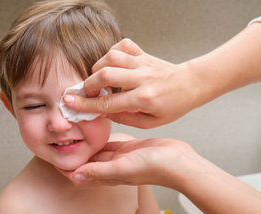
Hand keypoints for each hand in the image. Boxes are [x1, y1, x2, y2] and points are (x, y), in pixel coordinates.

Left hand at [58, 138, 201, 187]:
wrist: (179, 162)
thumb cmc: (155, 167)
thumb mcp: (124, 168)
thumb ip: (100, 172)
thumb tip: (74, 176)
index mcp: (108, 175)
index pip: (80, 174)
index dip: (66, 168)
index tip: (51, 157)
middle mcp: (111, 167)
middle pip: (86, 162)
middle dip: (72, 154)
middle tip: (56, 139)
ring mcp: (120, 157)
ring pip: (96, 150)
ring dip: (84, 144)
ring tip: (70, 130)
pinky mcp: (129, 147)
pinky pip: (110, 142)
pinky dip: (100, 137)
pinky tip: (92, 128)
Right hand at [62, 39, 199, 128]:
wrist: (190, 85)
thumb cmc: (172, 106)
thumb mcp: (150, 122)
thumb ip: (125, 118)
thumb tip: (102, 113)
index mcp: (143, 100)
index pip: (108, 102)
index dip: (86, 104)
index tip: (70, 102)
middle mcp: (142, 79)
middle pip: (106, 75)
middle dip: (89, 83)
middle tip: (85, 91)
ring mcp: (143, 64)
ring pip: (112, 57)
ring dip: (98, 67)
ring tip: (99, 78)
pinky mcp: (144, 54)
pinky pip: (123, 45)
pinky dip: (112, 52)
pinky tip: (112, 63)